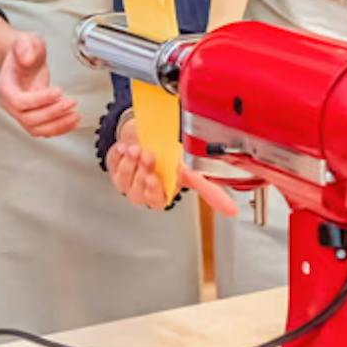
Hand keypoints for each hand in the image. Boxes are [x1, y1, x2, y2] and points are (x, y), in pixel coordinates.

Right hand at [0, 33, 79, 137]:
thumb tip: (26, 58)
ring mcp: (22, 111)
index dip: (39, 99)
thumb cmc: (24, 50)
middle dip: (52, 113)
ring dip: (57, 125)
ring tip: (75, 115)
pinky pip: (44, 129)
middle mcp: (11, 103)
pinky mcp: (33, 115)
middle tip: (70, 103)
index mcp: (6, 86)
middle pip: (28, 119)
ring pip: (36, 129)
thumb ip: (25, 47)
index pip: (19, 101)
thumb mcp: (25, 40)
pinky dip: (59, 128)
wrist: (25, 57)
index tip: (58, 91)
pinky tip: (72, 121)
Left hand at [105, 119, 238, 216]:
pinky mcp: (115, 172)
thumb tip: (233, 210)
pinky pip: (113, 167)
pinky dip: (119, 155)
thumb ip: (209, 188)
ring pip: (124, 180)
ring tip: (136, 148)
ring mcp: (129, 183)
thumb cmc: (169, 155)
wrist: (148, 136)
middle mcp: (145, 191)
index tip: (154, 178)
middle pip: (139, 191)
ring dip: (130, 162)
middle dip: (144, 170)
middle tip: (148, 155)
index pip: (158, 201)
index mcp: (164, 193)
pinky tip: (126, 148)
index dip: (154, 191)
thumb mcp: (190, 168)